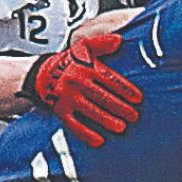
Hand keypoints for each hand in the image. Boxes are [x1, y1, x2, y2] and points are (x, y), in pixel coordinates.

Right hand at [19, 34, 141, 147]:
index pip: (109, 79)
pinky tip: (99, 141)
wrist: (42, 75)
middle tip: (134, 116)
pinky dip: (86, 134)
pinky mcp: (60, 111)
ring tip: (121, 127)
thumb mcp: (84, 47)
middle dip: (120, 107)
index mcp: (86, 67)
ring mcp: (68, 98)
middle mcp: (77, 82)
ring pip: (90, 111)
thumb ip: (102, 43)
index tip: (138, 98)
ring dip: (106, 120)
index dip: (125, 89)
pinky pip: (74, 124)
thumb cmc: (70, 62)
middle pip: (101, 96)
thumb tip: (119, 40)